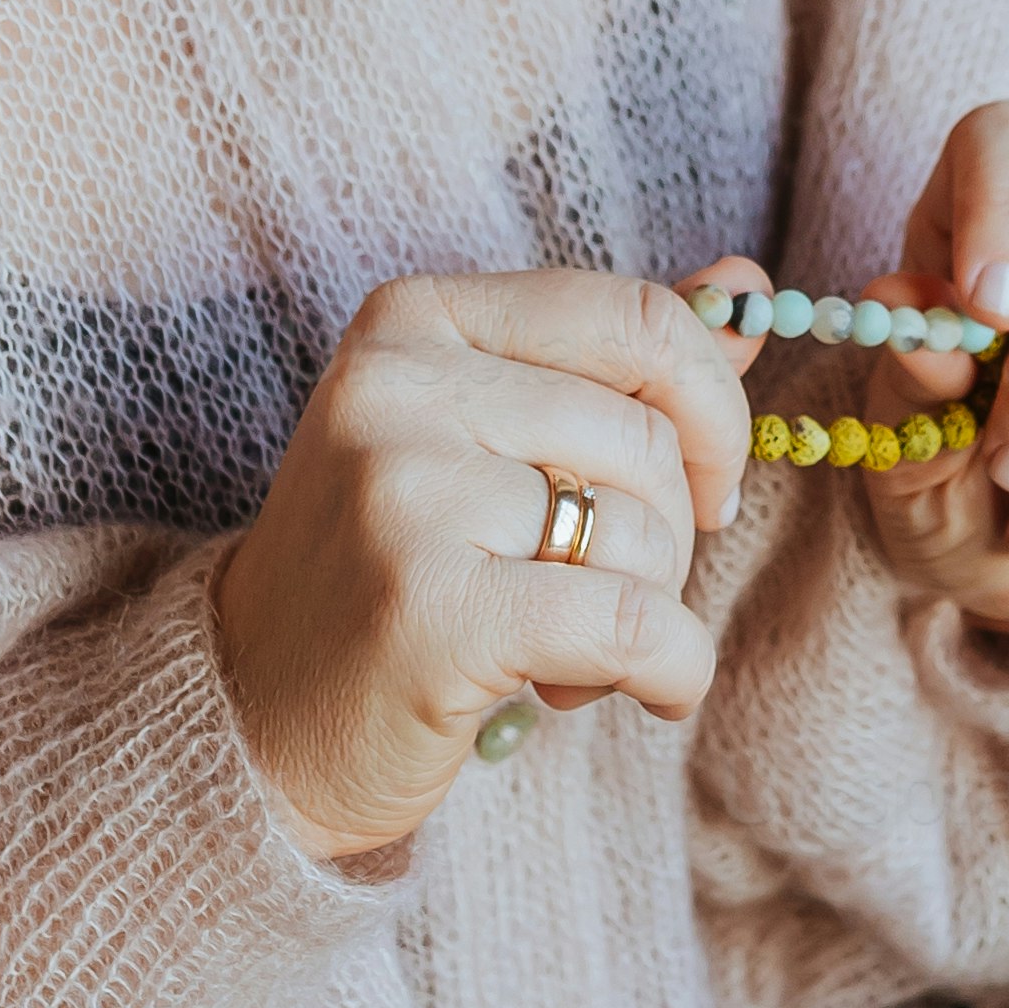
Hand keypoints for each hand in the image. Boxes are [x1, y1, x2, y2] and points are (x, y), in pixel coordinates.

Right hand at [208, 271, 752, 864]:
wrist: (261, 720)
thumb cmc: (392, 572)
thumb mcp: (487, 438)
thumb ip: (614, 364)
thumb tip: (747, 288)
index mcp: (414, 319)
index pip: (636, 319)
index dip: (711, 409)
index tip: (707, 485)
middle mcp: (396, 387)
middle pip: (645, 439)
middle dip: (669, 535)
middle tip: (606, 593)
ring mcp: (405, 492)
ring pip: (642, 534)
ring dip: (649, 611)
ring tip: (568, 646)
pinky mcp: (430, 607)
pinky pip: (632, 625)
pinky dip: (673, 671)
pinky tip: (651, 694)